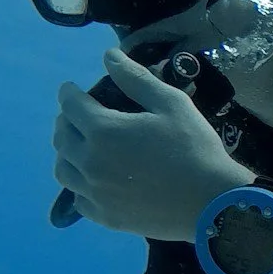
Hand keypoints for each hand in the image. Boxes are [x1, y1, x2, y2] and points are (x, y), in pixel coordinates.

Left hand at [52, 50, 248, 240]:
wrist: (211, 202)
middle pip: (61, 137)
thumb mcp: (171, 104)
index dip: (69, 93)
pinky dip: (79, 186)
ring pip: (63, 170)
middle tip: (78, 116)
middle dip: (65, 120)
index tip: (72, 89)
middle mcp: (89, 162)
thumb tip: (108, 56)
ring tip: (80, 148)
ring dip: (66, 153)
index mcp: (103, 131)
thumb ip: (136, 79)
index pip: (70, 105)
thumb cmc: (194, 148)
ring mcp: (95, 193)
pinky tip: (93, 181)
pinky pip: (78, 200)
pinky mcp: (105, 217)